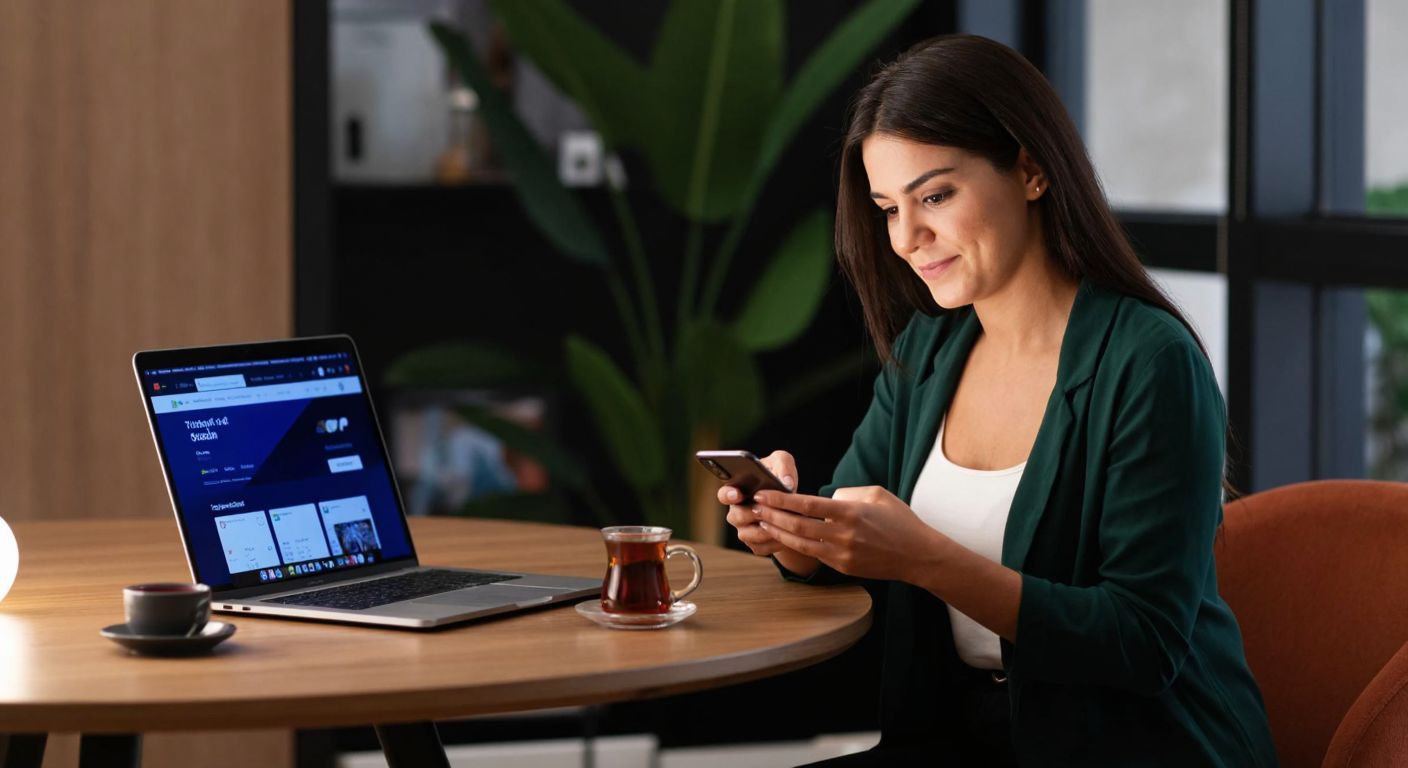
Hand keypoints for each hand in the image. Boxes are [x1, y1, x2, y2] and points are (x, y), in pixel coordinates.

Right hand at [719, 450, 796, 557]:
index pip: (724, 494)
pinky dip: (773, 543)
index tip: (738, 494)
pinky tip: (787, 535)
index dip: (728, 495)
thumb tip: (787, 483)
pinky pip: (760, 547)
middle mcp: (737, 511)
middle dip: (751, 513)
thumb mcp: (782, 463)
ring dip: (764, 529)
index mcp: (737, 490)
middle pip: (735, 516)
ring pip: (747, 535)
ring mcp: (744, 529)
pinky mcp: (756, 544)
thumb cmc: (779, 478)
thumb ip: (783, 464)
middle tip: (765, 509)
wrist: (793, 504)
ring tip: (780, 523)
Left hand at [751, 485, 946, 581]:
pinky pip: (814, 554)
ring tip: (761, 522)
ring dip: (778, 532)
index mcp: (850, 513)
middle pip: (797, 525)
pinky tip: (783, 537)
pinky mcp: (842, 567)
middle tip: (754, 506)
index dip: (781, 500)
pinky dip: (795, 545)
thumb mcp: (876, 495)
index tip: (763, 494)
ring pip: (800, 543)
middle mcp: (842, 535)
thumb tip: (824, 499)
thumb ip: (847, 493)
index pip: (806, 505)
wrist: (918, 556)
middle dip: (772, 515)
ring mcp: (842, 554)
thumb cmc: (899, 521)